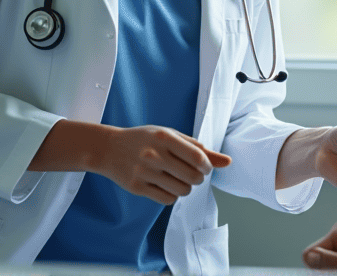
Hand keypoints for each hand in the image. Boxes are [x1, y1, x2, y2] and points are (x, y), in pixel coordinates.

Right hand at [94, 125, 231, 204]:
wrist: (109, 148)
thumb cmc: (145, 140)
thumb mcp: (171, 136)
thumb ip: (199, 149)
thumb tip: (227, 162)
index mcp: (165, 138)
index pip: (198, 158)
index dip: (208, 167)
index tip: (204, 167)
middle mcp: (154, 155)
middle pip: (193, 178)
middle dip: (198, 179)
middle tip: (191, 174)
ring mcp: (144, 172)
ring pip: (182, 191)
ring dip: (185, 187)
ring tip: (176, 178)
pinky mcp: (137, 187)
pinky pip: (167, 199)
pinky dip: (172, 195)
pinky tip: (165, 185)